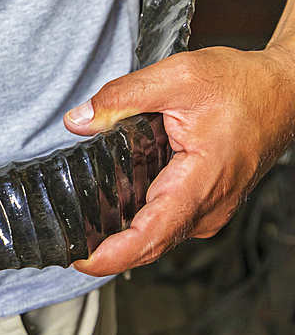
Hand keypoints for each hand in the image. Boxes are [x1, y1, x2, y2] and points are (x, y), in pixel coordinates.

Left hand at [63, 45, 294, 276]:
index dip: (109, 256)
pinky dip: (136, 223)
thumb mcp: (178, 76)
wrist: (285, 90)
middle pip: (147, 245)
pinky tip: (108, 210)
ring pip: (156, 237)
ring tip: (78, 227)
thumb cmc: (243, 85)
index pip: (150, 237)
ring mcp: (208, 211)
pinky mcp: (205, 206)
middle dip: (103, 251)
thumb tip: (77, 120)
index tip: (77, 258)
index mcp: (200, 183)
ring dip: (118, 237)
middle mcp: (206, 207)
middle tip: (62, 241)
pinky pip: (166, 224)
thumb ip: (122, 97)